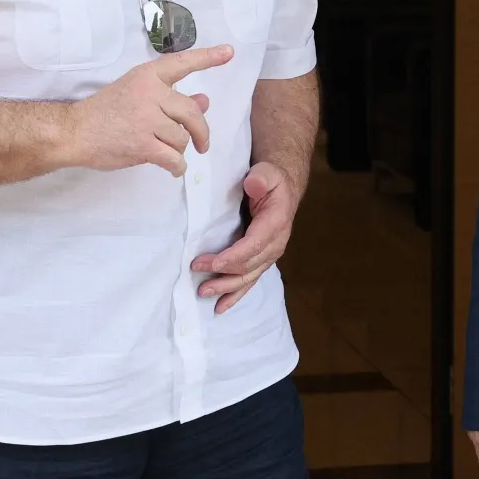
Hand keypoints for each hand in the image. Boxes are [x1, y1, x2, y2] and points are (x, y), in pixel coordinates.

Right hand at [69, 45, 231, 176]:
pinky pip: (174, 158)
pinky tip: (173, 169)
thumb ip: (172, 98)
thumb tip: (205, 101)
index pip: (182, 63)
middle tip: (203, 144)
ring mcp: (146, 119)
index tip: (229, 52)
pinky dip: (177, 167)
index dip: (208, 57)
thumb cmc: (105, 112)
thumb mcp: (138, 95)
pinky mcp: (142, 144)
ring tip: (165, 151)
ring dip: (179, 149)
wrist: (74, 132)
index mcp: (147, 75)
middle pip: (192, 113)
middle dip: (201, 132)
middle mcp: (149, 93)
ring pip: (182, 138)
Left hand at [191, 161, 299, 313]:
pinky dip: (235, 295)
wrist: (283, 189)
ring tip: (203, 293)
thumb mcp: (267, 172)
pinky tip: (220, 306)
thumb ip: (260, 178)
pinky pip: (250, 280)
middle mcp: (275, 243)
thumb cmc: (271, 180)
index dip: (234, 256)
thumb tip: (252, 185)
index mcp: (276, 222)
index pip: (254, 245)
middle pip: (249, 265)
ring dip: (226, 287)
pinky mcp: (262, 260)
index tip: (213, 262)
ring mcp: (270, 254)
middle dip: (222, 271)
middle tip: (196, 269)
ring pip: (248, 277)